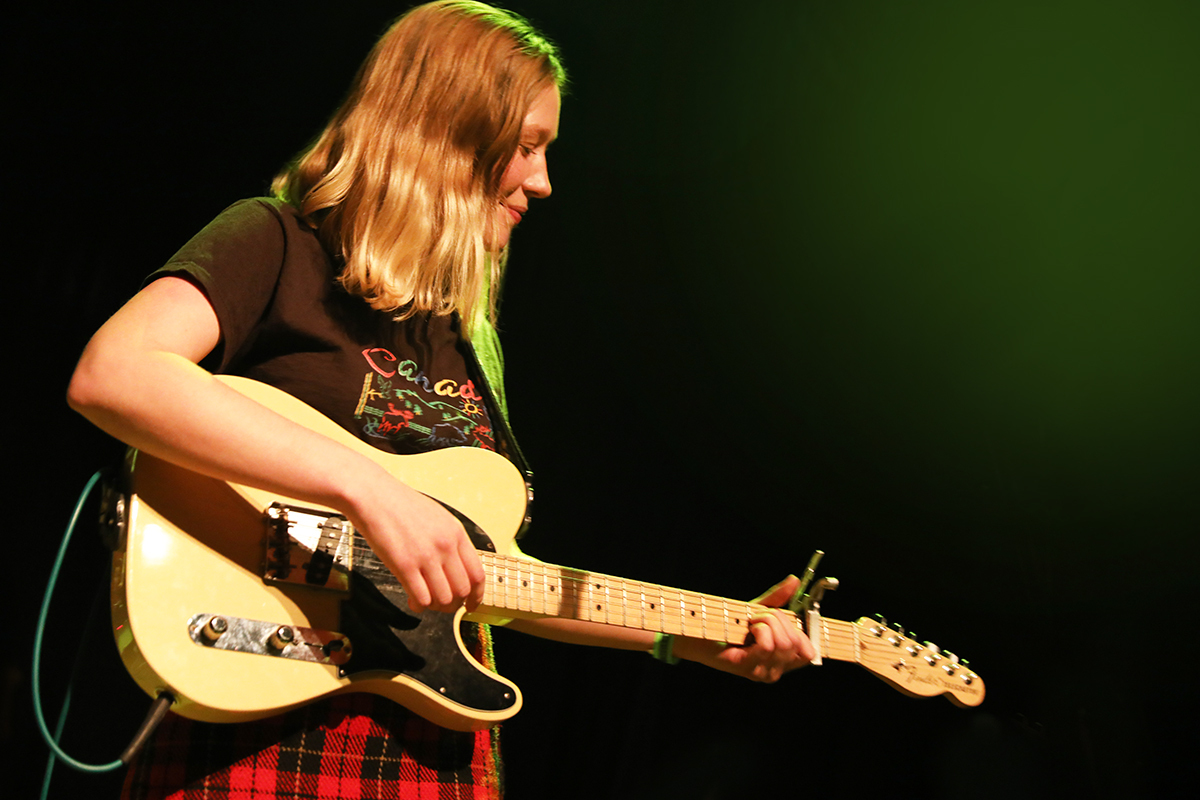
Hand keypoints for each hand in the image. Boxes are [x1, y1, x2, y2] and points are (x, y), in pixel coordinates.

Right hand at [344, 468, 485, 613]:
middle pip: (462, 590)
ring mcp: (426, 556)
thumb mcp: (437, 518)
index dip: (476, 596)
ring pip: (443, 599)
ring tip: (425, 601)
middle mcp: (445, 546)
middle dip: (454, 604)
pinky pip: (422, 599)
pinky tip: (412, 599)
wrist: (373, 495)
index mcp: (456, 533)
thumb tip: (456, 570)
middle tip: (443, 605)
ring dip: (435, 607)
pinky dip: (419, 605)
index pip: (477, 574)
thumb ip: (450, 542)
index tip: (470, 604)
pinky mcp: (404, 565)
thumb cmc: (400, 506)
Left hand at [673, 575, 814, 681]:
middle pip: (795, 642)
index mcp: (782, 661)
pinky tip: (748, 628)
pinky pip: (767, 646)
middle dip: (778, 620)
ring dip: (767, 622)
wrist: (701, 631)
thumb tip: (794, 580)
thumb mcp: (759, 609)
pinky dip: (760, 629)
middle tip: (758, 617)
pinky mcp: (748, 668)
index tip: (783, 618)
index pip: (809, 653)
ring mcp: (762, 672)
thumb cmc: (730, 624)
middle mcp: (776, 671)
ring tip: (751, 622)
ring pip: (783, 642)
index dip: (801, 632)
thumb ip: (779, 598)